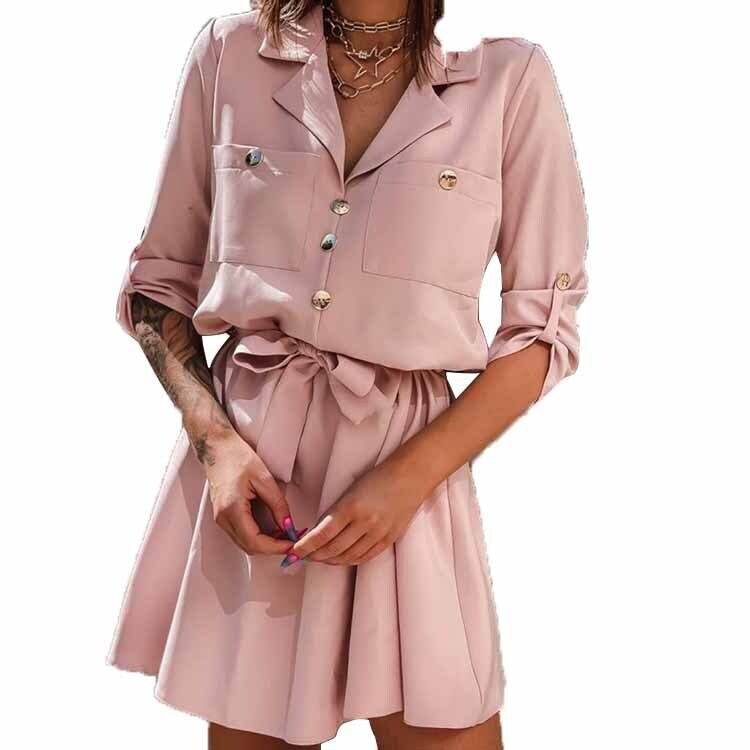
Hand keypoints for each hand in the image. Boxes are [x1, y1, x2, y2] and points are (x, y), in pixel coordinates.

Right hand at [202, 429, 295, 556]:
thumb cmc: (237, 458)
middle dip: (272, 548)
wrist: (217, 449)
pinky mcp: (223, 516)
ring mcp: (220, 519)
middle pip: (249, 547)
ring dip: (265, 544)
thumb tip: (288, 525)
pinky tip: (271, 529)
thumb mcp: (264, 479)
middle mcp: (223, 519)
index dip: (276, 547)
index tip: (293, 543)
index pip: (255, 541)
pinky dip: (257, 537)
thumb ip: (277, 504)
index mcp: (232, 509)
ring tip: (284, 534)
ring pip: (245, 544)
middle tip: (292, 539)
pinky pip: (241, 535)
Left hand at [289, 458, 429, 565]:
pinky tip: (340, 559)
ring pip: (348, 557)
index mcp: (351, 507)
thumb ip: (335, 513)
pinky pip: (365, 557)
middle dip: (314, 556)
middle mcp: (365, 523)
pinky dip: (349, 561)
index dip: (305, 547)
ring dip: (330, 561)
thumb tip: (316, 533)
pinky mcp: (389, 540)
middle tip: (303, 556)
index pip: (322, 535)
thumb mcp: (350, 491)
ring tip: (319, 558)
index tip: (293, 552)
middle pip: (333, 550)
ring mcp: (378, 534)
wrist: (410, 477)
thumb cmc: (377, 478)